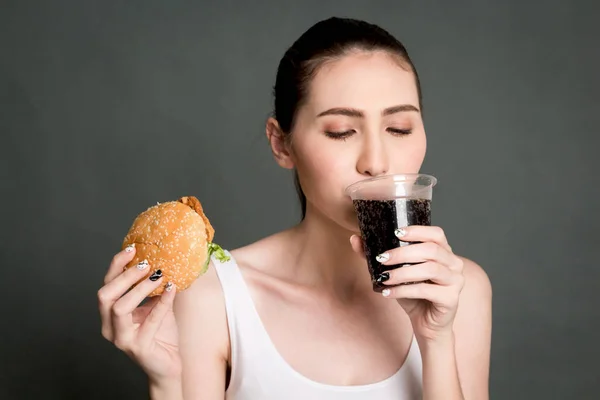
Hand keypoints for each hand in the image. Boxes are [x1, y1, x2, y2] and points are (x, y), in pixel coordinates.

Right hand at [98, 245, 180, 382]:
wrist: (168, 364)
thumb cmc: (161, 334)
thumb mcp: (155, 305)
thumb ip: (153, 287)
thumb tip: (162, 258)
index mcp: (110, 314)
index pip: (106, 285)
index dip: (116, 265)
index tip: (132, 248)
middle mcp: (110, 326)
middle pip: (105, 295)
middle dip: (124, 276)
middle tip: (146, 264)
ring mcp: (122, 339)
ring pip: (120, 308)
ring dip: (140, 289)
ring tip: (159, 276)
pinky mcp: (138, 348)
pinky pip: (149, 320)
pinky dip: (162, 302)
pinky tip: (172, 289)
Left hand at [351, 226, 464, 341]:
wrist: (427, 324)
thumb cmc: (413, 294)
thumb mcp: (395, 272)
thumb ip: (378, 255)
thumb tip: (355, 238)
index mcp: (444, 252)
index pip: (436, 233)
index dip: (417, 231)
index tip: (395, 233)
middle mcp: (454, 263)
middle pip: (430, 250)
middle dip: (403, 253)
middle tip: (382, 258)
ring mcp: (455, 281)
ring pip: (429, 269)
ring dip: (402, 272)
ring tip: (384, 278)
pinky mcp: (451, 298)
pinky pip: (426, 290)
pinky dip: (404, 290)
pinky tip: (388, 293)